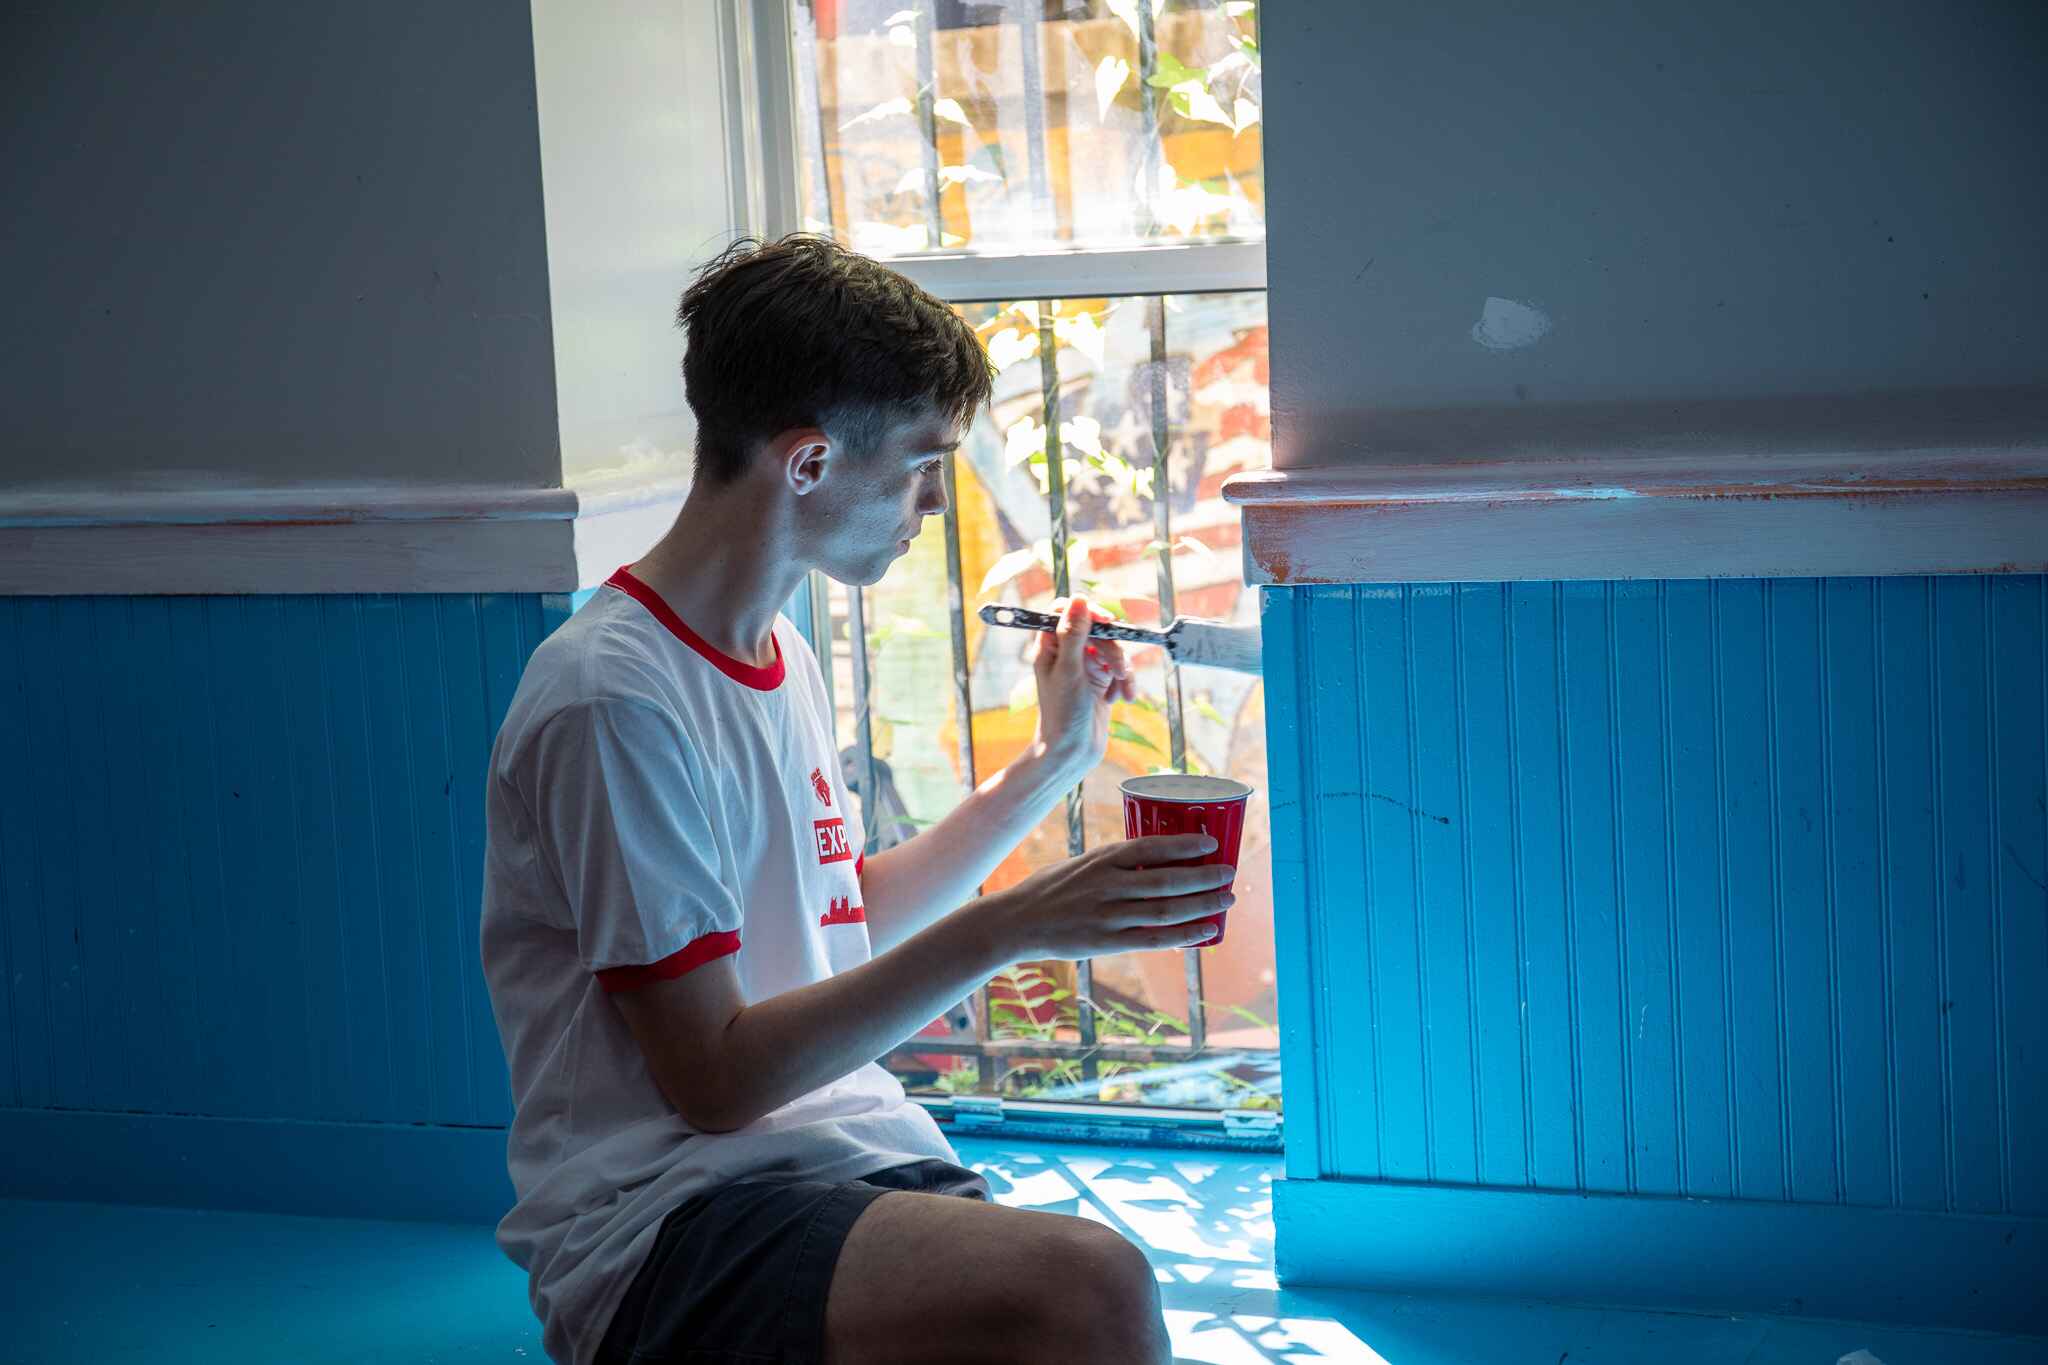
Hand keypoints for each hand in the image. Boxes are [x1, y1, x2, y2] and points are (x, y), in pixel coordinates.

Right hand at [978, 833, 1235, 961]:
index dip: (1186, 844)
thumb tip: (1153, 862)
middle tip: (1229, 873)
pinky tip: (1206, 930)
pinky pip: (1155, 939)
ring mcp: (1109, 914)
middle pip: (1168, 879)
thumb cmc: (1049, 890)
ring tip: (1227, 899)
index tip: (1211, 842)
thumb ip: (1113, 864)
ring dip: (1203, 904)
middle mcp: (1108, 884)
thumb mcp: (1080, 864)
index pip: (1152, 847)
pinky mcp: (1107, 942)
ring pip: (1167, 909)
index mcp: (1101, 858)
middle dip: (1205, 876)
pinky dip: (1185, 935)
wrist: (1015, 922)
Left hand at [1031, 595, 1133, 781]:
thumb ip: (1074, 634)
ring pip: (1113, 649)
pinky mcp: (1101, 681)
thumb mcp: (1069, 671)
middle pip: (1098, 629)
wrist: (1072, 753)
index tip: (1106, 622)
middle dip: (1113, 649)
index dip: (1088, 612)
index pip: (1066, 611)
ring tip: (1122, 690)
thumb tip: (1079, 599)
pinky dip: (1125, 683)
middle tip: (1119, 668)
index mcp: (1050, 646)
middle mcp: (1067, 653)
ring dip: (1122, 668)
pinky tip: (1121, 699)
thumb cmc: (1063, 715)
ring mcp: (1085, 666)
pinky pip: (1120, 669)